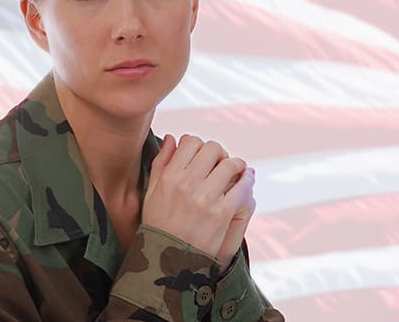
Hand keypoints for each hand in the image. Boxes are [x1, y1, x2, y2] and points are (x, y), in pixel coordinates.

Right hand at [142, 134, 254, 268]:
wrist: (168, 261)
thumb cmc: (159, 225)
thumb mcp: (152, 193)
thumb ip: (161, 163)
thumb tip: (173, 138)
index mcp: (169, 176)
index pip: (191, 142)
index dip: (199, 145)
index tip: (203, 155)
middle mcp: (187, 184)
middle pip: (212, 149)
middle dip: (219, 153)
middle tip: (221, 162)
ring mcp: (205, 198)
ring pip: (230, 164)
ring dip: (236, 164)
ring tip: (237, 169)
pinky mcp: (222, 213)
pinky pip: (241, 187)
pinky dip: (247, 180)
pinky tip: (246, 181)